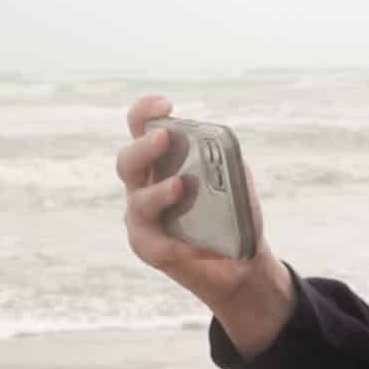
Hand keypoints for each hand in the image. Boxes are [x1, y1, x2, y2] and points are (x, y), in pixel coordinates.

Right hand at [117, 95, 290, 348]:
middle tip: (164, 139)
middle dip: (143, 147)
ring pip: (138, 201)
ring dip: (158, 193)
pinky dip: (180, 244)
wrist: (240, 263)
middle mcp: (143, 184)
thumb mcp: (235, 180)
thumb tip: (218, 152)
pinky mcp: (148, 247)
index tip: (164, 105)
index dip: (145, 112)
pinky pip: (157, 244)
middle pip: (128, 161)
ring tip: (180, 187)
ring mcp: (141, 216)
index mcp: (160, 159)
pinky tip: (199, 246)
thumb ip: (225, 162)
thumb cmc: (232, 212)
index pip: (141, 127)